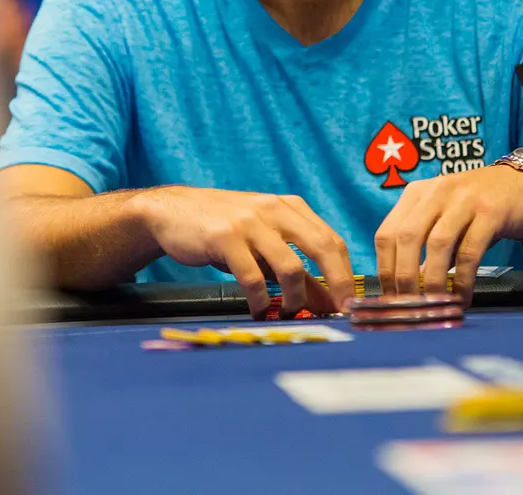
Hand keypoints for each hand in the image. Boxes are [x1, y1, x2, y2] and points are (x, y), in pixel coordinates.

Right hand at [133, 187, 354, 319]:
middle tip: (337, 314)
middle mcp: (275, 210)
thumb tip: (326, 301)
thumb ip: (296, 269)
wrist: (172, 211)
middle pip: (322, 247)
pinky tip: (256, 312)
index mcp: (290, 207)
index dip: (346, 274)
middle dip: (336, 284)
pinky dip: (259, 302)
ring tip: (288, 315)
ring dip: (295, 299)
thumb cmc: (224, 230)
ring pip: (290, 266)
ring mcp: (250, 222)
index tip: (350, 304)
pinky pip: (253, 278)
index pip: (332, 240)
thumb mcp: (264, 244)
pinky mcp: (225, 238)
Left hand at [374, 165, 522, 304]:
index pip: (386, 233)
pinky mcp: (491, 212)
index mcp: (416, 194)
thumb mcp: (443, 219)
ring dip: (432, 280)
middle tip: (409, 306)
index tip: (390, 297)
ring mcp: (463, 200)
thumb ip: (424, 248)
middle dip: (403, 277)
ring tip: (434, 305)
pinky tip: (462, 297)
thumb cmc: (477, 208)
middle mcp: (436, 192)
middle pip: (407, 237)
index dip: (385, 269)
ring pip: (437, 244)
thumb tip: (406, 290)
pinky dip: (462, 279)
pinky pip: (470, 251)